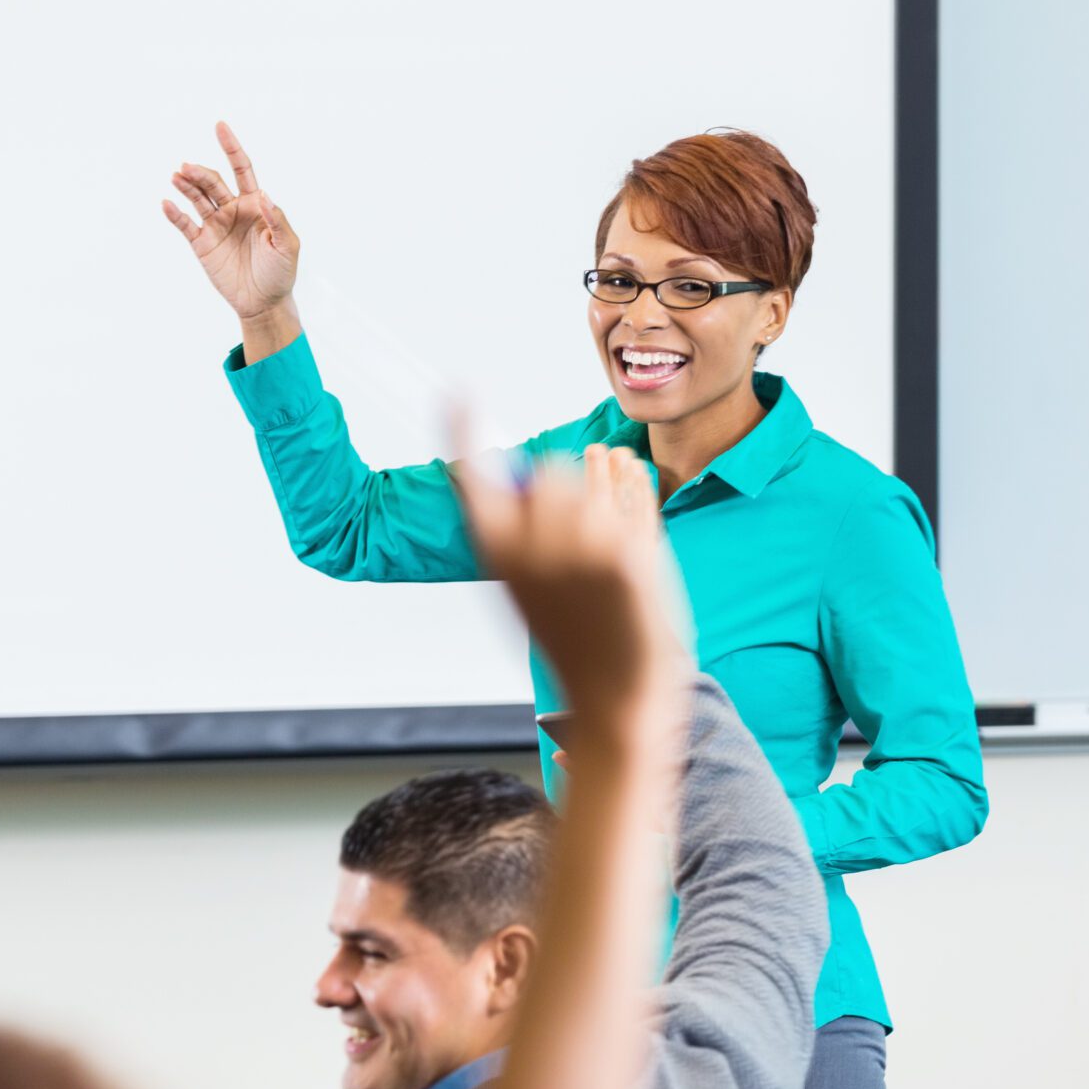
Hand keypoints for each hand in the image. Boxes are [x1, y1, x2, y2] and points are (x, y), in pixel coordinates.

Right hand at [159, 122, 299, 320]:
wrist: (264, 302)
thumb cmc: (281, 272)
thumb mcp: (287, 245)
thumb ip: (277, 219)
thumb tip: (264, 194)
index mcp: (255, 204)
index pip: (241, 169)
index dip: (231, 148)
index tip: (220, 126)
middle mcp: (233, 210)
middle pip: (213, 182)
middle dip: (201, 172)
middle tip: (187, 168)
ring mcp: (216, 225)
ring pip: (197, 198)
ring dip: (186, 186)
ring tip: (177, 176)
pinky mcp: (202, 243)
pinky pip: (185, 224)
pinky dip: (175, 213)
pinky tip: (167, 203)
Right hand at [451, 440, 686, 737]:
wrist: (618, 696)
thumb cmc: (573, 644)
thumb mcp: (525, 590)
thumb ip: (516, 535)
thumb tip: (509, 480)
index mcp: (498, 556)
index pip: (473, 478)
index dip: (464, 432)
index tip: (459, 392)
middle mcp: (534, 546)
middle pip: (549, 470)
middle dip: (564, 486)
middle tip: (576, 522)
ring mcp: (583, 546)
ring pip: (590, 475)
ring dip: (598, 486)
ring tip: (605, 514)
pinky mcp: (628, 552)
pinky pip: (629, 490)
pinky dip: (630, 481)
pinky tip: (627, 470)